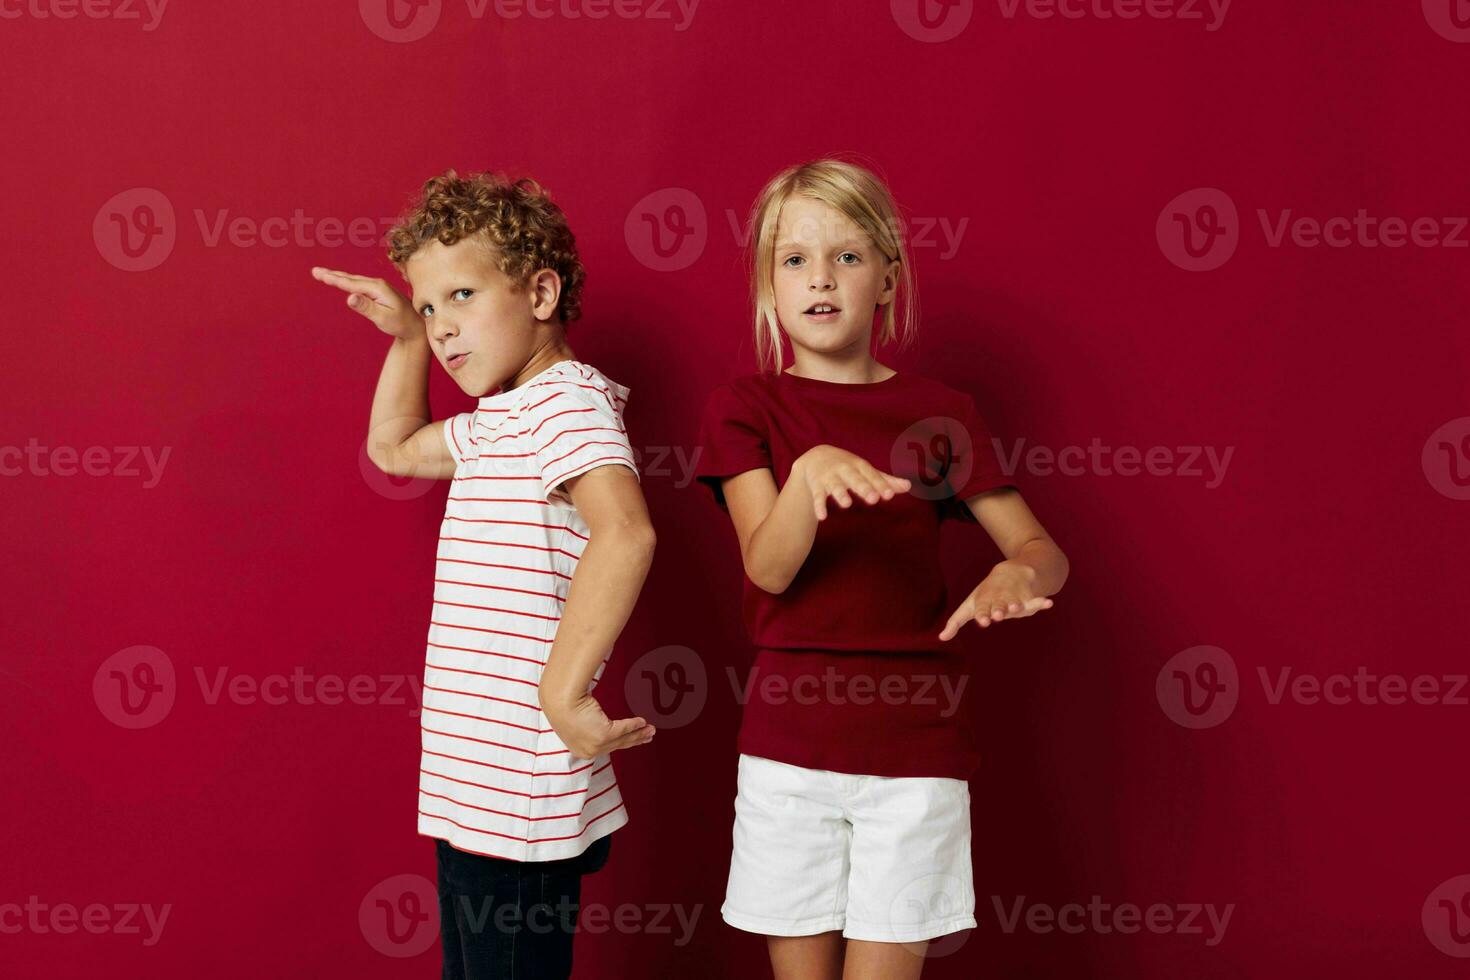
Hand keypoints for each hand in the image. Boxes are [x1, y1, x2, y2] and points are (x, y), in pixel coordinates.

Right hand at [311, 266, 422, 339]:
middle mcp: (378, 284)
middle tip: (315, 271)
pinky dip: (347, 281)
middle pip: (350, 278)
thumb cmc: (401, 324)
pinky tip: (342, 281)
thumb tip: (349, 297)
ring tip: (323, 274)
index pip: (351, 283)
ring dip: (337, 276)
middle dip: (332, 274)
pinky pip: (359, 284)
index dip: (334, 279)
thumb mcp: (383, 318)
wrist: (417, 326)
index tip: (319, 275)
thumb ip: (366, 308)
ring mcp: (378, 287)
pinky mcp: (379, 292)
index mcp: (377, 288)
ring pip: (354, 280)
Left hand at [541, 692, 655, 761]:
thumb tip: (599, 722)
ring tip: (650, 730)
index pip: (605, 749)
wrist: (559, 699)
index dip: (621, 744)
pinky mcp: (603, 735)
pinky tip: (642, 721)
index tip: (632, 740)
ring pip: (623, 739)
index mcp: (581, 751)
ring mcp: (597, 745)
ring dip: (639, 734)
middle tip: (647, 737)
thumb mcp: (574, 721)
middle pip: (618, 745)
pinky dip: (635, 725)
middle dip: (635, 740)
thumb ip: (588, 727)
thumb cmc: (562, 705)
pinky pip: (624, 729)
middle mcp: (589, 751)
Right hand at [794, 445, 911, 520]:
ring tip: (846, 504)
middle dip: (863, 487)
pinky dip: (819, 506)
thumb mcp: (865, 471)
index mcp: (859, 466)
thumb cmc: (848, 467)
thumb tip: (909, 486)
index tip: (890, 495)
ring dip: (840, 494)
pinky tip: (822, 517)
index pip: (872, 475)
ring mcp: (830, 477)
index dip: (881, 485)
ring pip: (835, 486)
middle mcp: (845, 470)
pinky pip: (818, 496)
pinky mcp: (817, 486)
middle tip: (873, 499)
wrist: (816, 458)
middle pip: (855, 479)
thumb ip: (885, 480)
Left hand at [939, 559, 1054, 639]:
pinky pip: (1036, 601)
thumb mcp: (970, 605)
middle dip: (998, 609)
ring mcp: (1015, 597)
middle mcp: (1000, 599)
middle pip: (999, 605)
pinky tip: (1049, 603)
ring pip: (1016, 603)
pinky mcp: (1029, 598)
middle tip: (997, 615)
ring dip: (1016, 605)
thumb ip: (956, 622)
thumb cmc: (986, 594)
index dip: (982, 614)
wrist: (1011, 572)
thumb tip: (941, 638)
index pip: (982, 608)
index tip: (983, 620)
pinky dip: (1042, 602)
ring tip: (1016, 607)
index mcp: (984, 601)